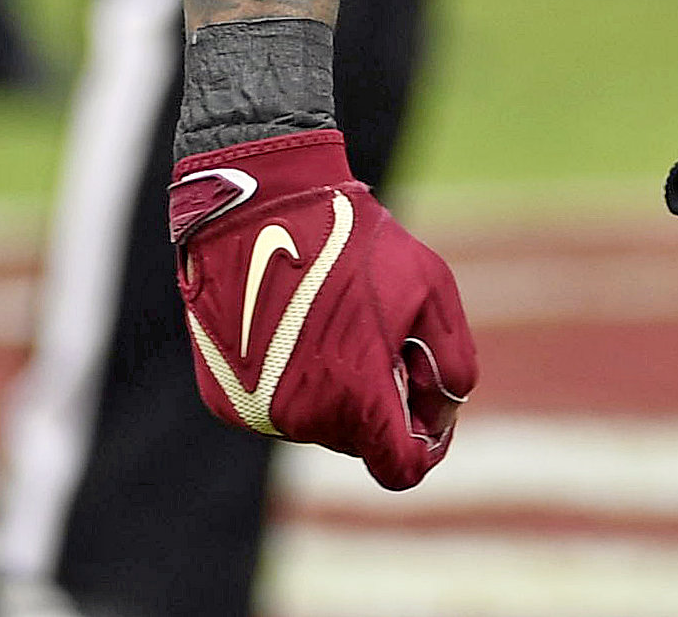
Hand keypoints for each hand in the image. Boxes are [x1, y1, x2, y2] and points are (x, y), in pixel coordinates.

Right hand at [169, 128, 474, 487]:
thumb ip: (452, 363)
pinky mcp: (225, 401)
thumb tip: (441, 418)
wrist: (259, 210)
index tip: (432, 414)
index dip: (425, 446)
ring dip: (339, 391)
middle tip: (383, 336)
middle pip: (362, 441)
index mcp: (356, 398)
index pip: (400, 468)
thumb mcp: (432, 289)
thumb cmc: (354, 244)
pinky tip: (296, 327)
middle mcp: (301, 418)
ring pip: (320, 425)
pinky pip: (278, 408)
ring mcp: (257, 413)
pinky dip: (297, 382)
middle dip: (382, 401)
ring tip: (336, 321)